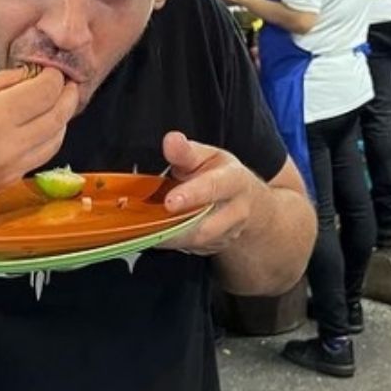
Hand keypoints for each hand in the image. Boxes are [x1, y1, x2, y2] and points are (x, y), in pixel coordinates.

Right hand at [0, 67, 78, 215]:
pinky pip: (41, 158)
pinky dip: (48, 140)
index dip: (54, 78)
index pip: (45, 92)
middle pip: (58, 117)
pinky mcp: (10, 183)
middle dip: (67, 96)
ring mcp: (13, 169)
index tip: (52, 70)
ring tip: (57, 104)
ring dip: (62, 120)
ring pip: (56, 141)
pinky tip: (41, 128)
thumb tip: (28, 76)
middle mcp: (11, 145)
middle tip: (67, 83)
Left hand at [156, 131, 259, 255]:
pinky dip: (167, 243)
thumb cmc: (221, 175)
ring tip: (143, 228)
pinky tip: (149, 234)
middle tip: (146, 223)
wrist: (247, 204)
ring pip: (194, 243)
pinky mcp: (213, 249)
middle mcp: (235, 212)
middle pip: (205, 226)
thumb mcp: (207, 156)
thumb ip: (186, 152)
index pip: (213, 188)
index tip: (170, 202)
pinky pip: (188, 250)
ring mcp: (226, 235)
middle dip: (175, 227)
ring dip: (167, 238)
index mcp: (233, 181)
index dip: (191, 195)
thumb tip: (170, 140)